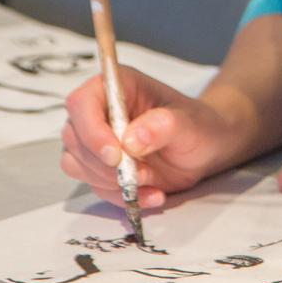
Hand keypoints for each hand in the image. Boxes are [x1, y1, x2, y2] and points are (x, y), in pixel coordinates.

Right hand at [61, 67, 232, 210]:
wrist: (206, 148)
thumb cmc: (198, 126)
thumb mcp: (189, 124)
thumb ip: (164, 126)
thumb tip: (131, 139)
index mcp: (117, 86)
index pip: (81, 103)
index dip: (91, 130)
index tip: (115, 155)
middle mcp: (100, 111)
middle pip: (74, 137)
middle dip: (104, 163)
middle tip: (141, 173)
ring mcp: (97, 139)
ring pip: (76, 164)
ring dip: (111, 181)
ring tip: (150, 180)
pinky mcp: (101, 166)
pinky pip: (94, 185)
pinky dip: (120, 196)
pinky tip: (151, 194)